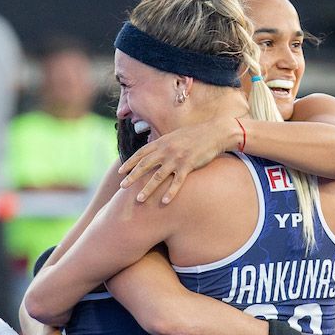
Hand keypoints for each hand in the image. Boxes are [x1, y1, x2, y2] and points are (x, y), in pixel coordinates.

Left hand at [117, 119, 232, 204]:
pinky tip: (164, 202)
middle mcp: (166, 150)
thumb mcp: (175, 136)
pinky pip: (177, 182)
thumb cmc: (195, 135)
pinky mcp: (189, 166)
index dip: (130, 163)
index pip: (141, 153)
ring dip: (147, 189)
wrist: (214, 132)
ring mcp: (177, 158)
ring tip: (139, 199)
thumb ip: (164, 143)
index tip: (120, 171)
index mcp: (162, 142)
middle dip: (132, 176)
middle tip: (122, 186)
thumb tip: (154, 151)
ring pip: (158, 176)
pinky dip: (170, 192)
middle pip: (145, 165)